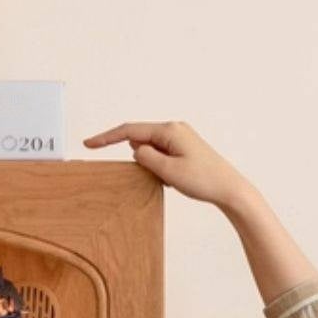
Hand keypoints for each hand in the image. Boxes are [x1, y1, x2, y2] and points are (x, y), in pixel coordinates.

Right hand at [84, 119, 251, 209]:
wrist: (229, 188)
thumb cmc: (203, 180)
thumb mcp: (167, 171)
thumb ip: (145, 157)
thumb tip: (136, 148)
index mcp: (169, 130)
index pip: (129, 130)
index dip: (106, 138)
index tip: (88, 144)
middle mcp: (174, 129)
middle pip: (140, 139)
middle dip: (140, 158)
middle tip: (160, 175)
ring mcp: (180, 137)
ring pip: (150, 148)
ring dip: (152, 164)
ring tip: (172, 178)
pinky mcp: (184, 147)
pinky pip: (161, 154)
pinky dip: (160, 166)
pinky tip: (176, 178)